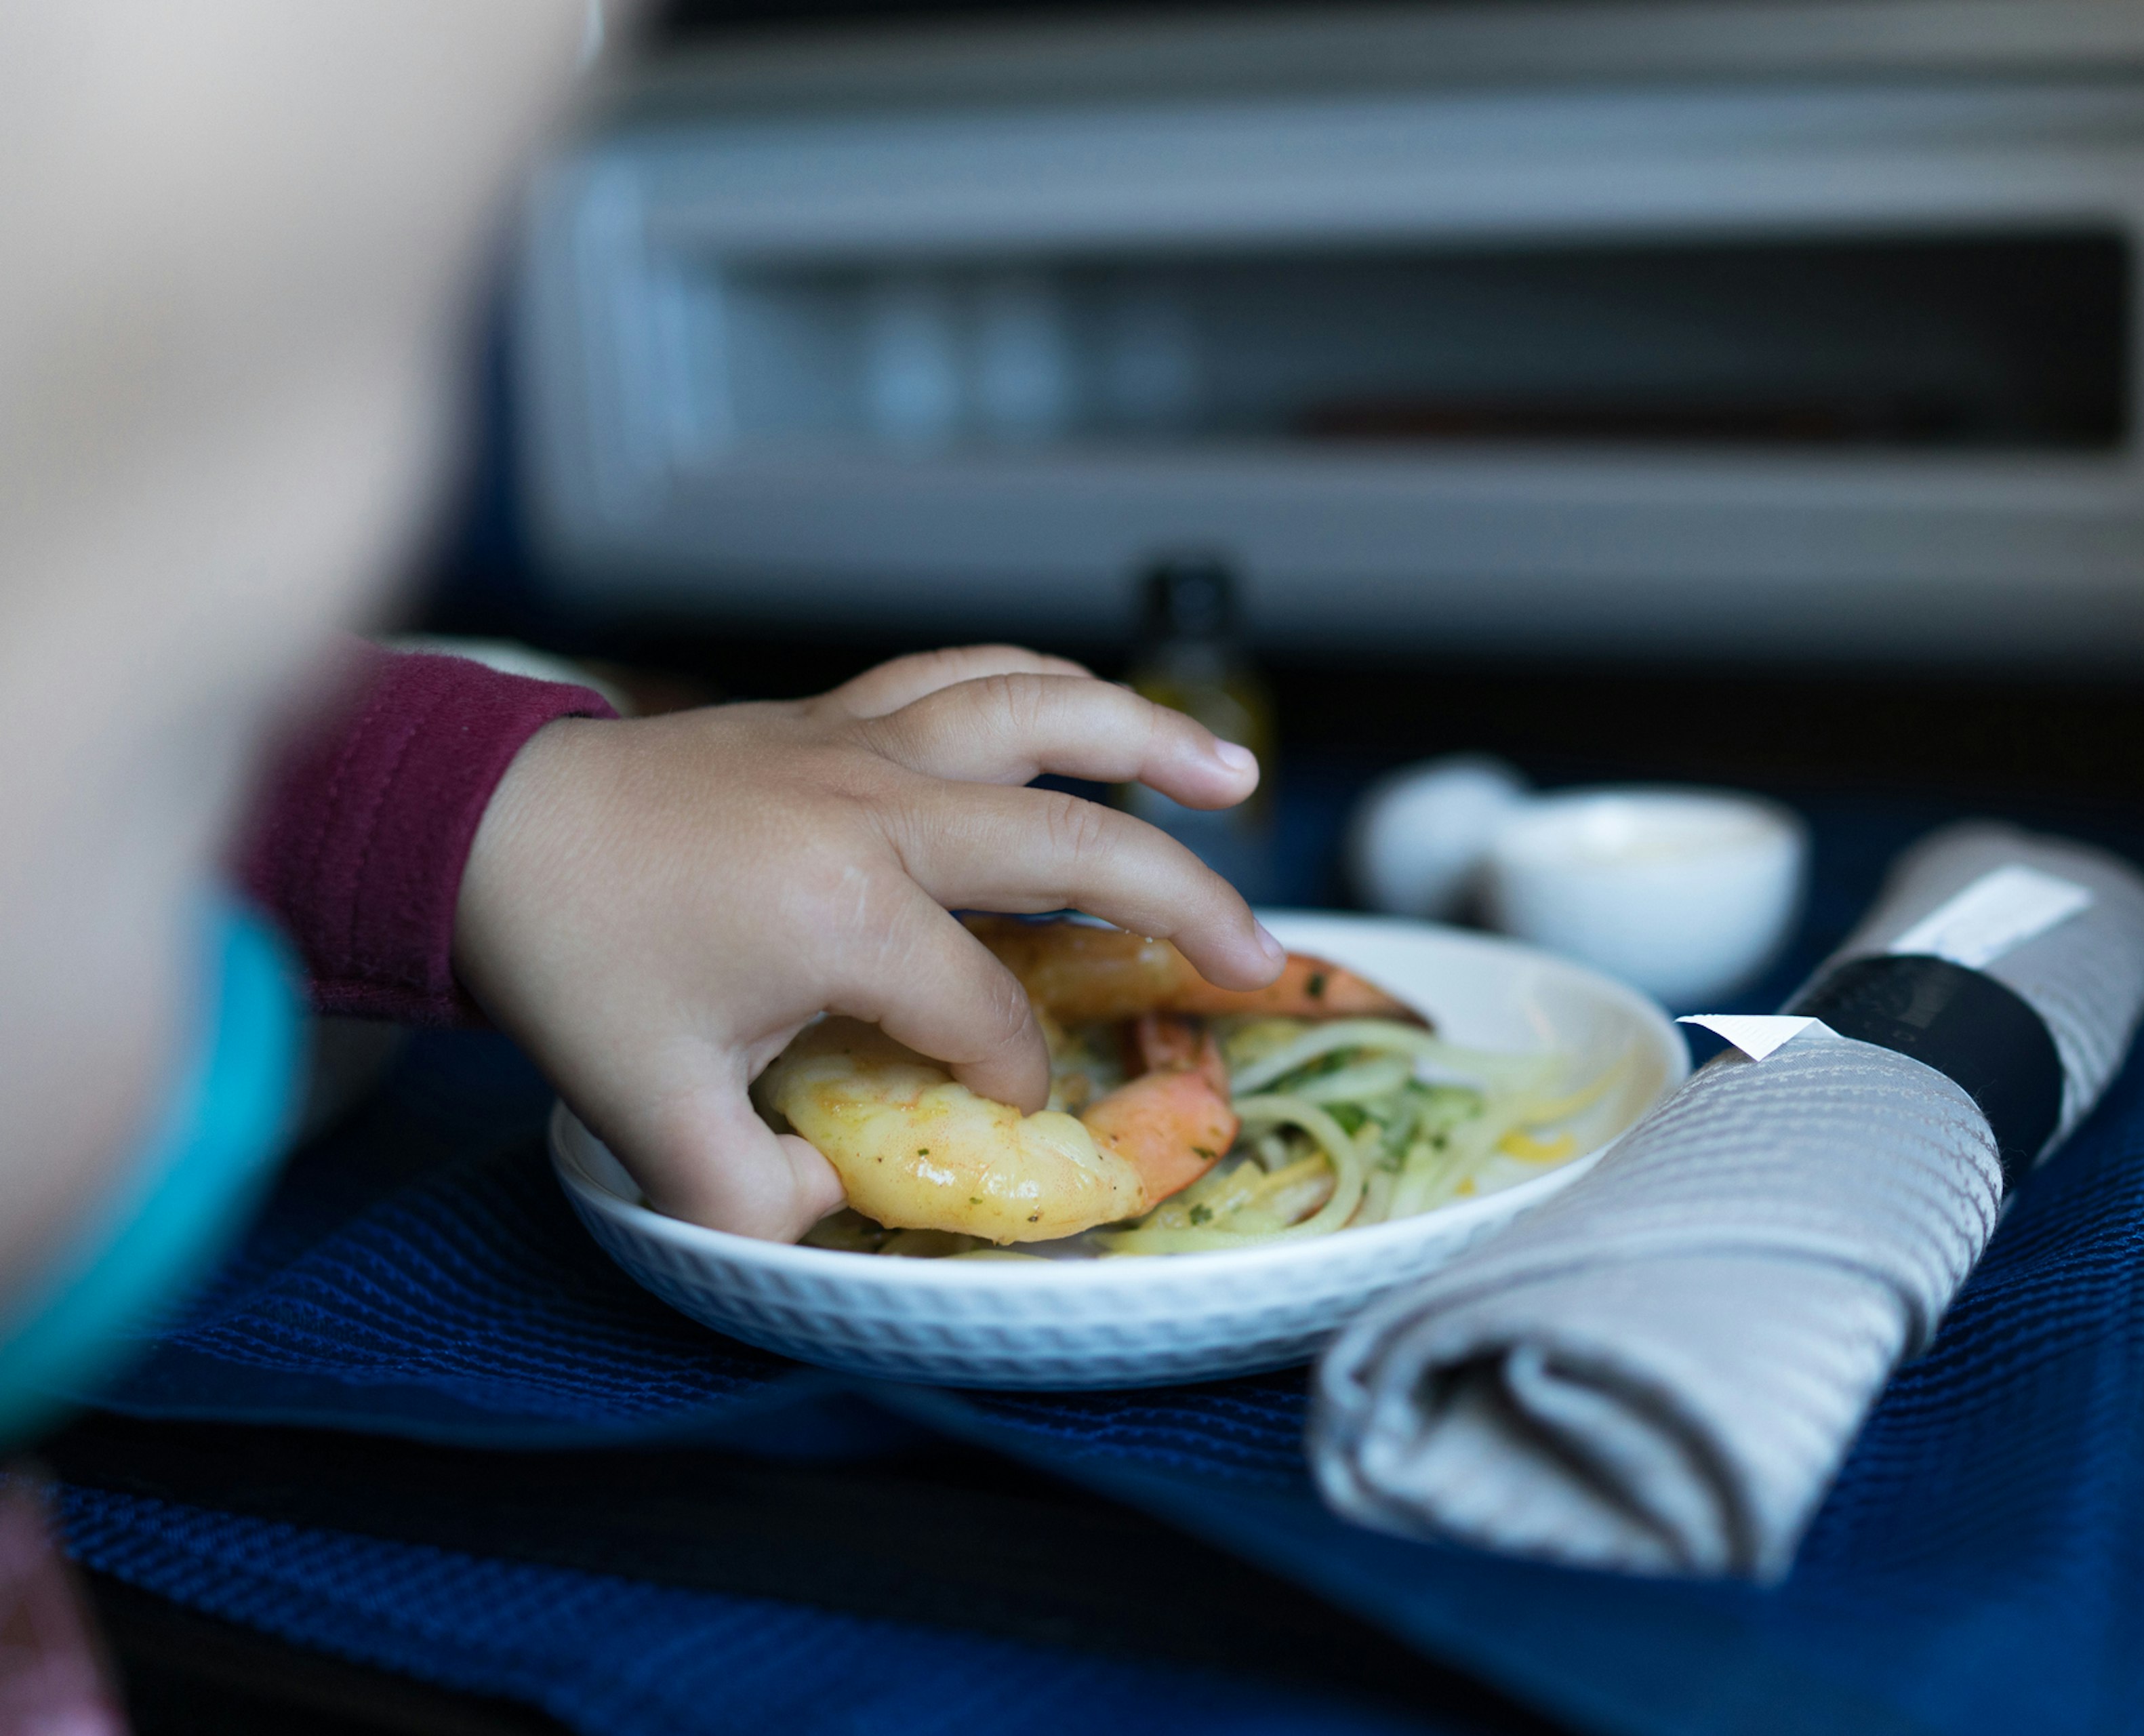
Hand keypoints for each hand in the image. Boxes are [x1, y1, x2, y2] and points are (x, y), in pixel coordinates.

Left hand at [453, 645, 1284, 1240]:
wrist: (481, 824)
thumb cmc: (570, 961)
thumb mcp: (651, 1116)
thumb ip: (754, 1196)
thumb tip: (843, 1206)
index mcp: (848, 912)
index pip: (987, 1011)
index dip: (1014, 1076)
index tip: (1010, 1110)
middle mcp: (881, 806)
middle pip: (1076, 841)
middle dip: (1184, 908)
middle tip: (1259, 956)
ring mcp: (864, 741)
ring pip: (1041, 712)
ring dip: (1150, 738)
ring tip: (1235, 776)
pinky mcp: (839, 711)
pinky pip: (969, 673)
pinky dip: (1048, 685)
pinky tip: (1097, 707)